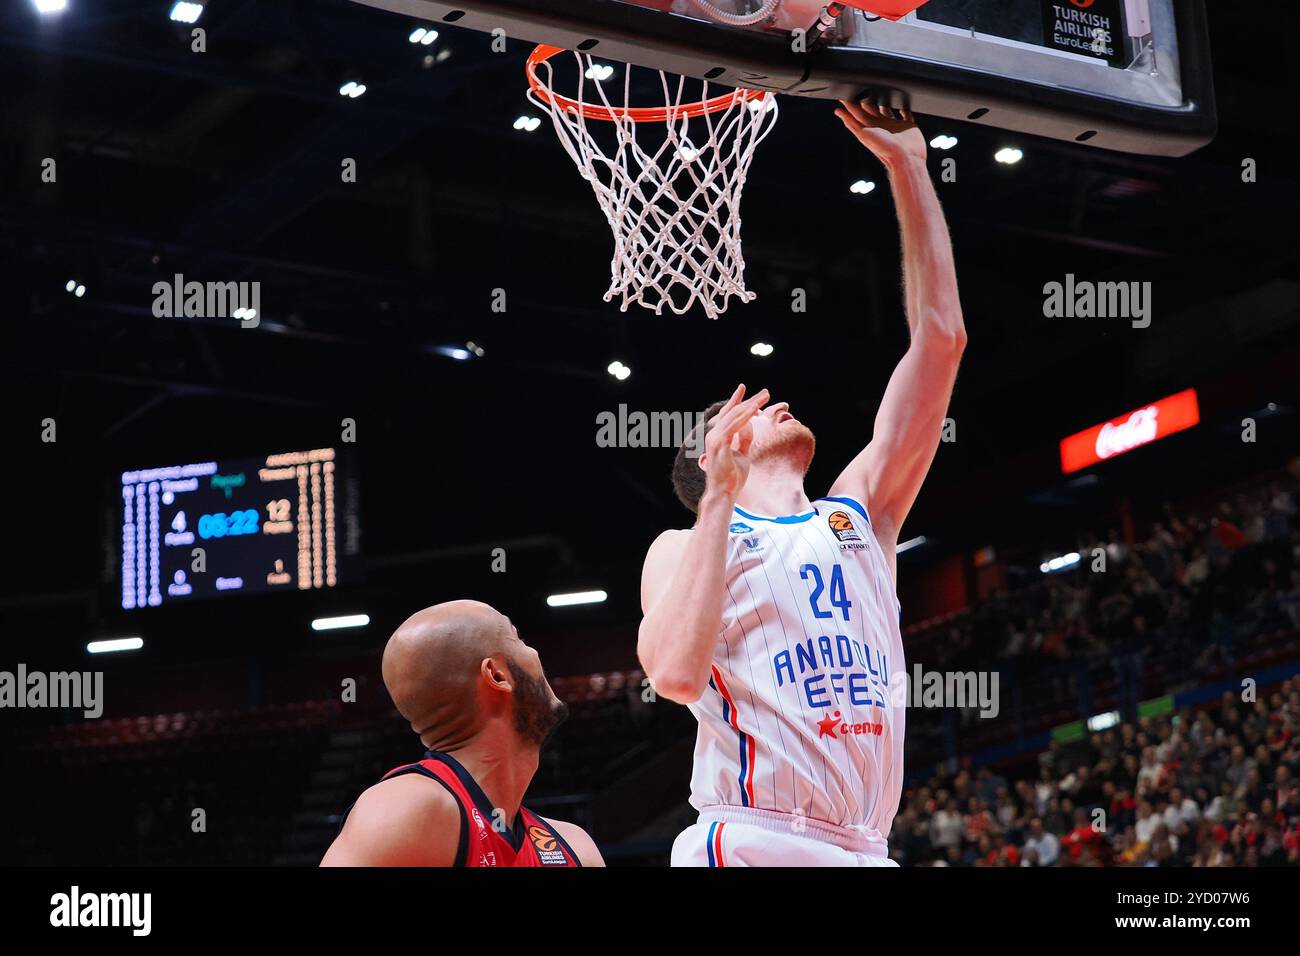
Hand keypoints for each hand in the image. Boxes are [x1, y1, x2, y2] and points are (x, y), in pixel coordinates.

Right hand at [702, 384, 768, 501]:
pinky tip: (755, 410)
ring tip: (764, 397)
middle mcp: (713, 435)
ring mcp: (714, 439)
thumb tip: (750, 425)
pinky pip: (734, 426)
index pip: (728, 414)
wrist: (724, 493)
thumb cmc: (732, 477)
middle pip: (733, 412)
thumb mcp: (742, 454)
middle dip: (749, 400)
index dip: (736, 400)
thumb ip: (744, 439)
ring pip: (734, 416)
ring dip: (750, 405)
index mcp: (718, 437)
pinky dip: (745, 417)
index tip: (744, 388)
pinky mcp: (719, 444)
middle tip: (766, 392)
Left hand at [835, 98, 926, 167]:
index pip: (858, 111)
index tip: (848, 90)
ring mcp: (894, 125)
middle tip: (864, 85)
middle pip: (872, 108)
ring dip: (885, 100)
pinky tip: (904, 101)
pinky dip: (905, 106)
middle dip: (868, 97)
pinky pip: (906, 113)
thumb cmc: (884, 150)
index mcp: (869, 127)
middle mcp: (881, 125)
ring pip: (888, 109)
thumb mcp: (863, 134)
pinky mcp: (908, 125)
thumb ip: (852, 122)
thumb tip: (838, 111)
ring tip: (882, 89)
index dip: (852, 101)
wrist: (905, 159)